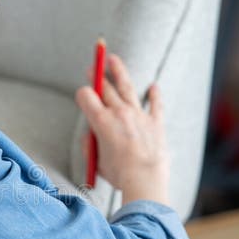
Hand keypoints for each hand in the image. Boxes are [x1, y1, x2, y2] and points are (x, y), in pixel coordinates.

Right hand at [75, 52, 169, 204]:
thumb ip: (91, 145)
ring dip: (118, 71)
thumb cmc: (119, 174)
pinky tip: (154, 86)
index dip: (82, 94)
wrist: (145, 179)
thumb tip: (92, 136)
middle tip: (93, 68)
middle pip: (105, 88)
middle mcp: (119, 113)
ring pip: (127, 86)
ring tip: (113, 59)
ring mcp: (138, 115)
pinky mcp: (155, 122)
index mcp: (101, 121)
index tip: (83, 97)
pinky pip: (155, 104)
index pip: (86, 96)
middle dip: (97, 76)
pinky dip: (154, 95)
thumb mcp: (96, 161)